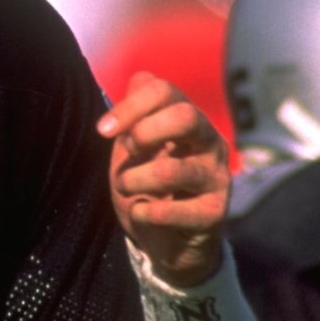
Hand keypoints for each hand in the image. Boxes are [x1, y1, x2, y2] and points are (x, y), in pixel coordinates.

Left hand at [100, 72, 230, 287]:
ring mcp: (216, 178)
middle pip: (185, 116)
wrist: (169, 243)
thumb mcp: (134, 150)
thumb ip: (135, 115)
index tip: (102, 130)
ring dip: (134, 180)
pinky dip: (144, 213)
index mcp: (190, 121)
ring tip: (125, 187)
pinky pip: (170, 211)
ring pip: (171, 170)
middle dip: (144, 133)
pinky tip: (142, 213)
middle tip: (126, 152)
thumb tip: (139, 77)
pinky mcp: (214, 213)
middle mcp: (210, 143)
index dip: (129, 106)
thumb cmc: (149, 189)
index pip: (164, 91)